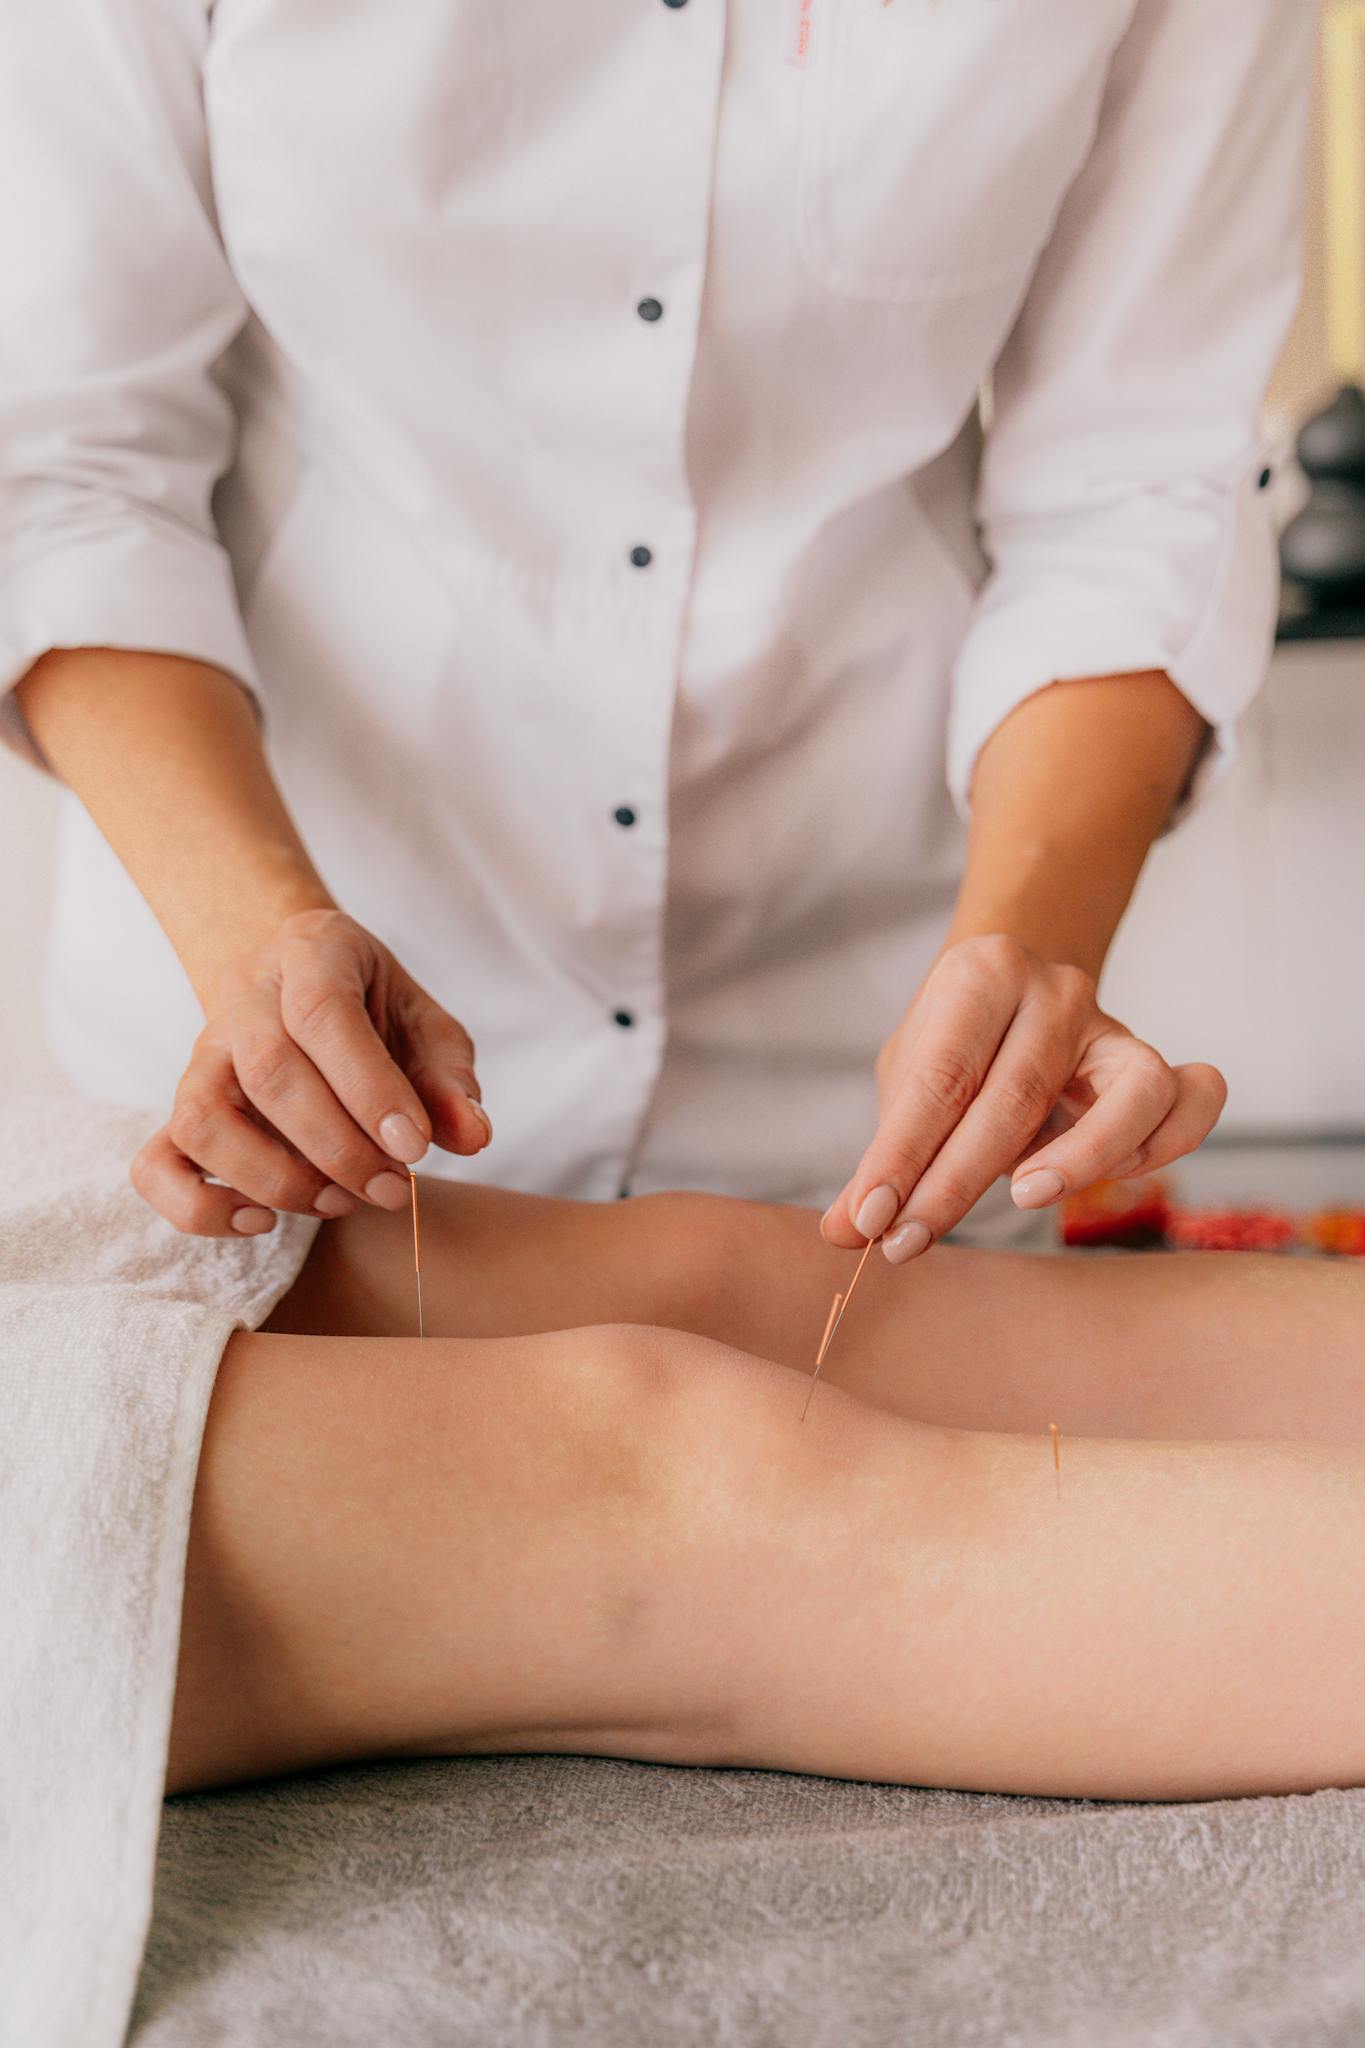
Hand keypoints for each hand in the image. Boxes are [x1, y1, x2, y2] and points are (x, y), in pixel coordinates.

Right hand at [131, 908, 490, 1234]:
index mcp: (311, 952)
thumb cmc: (376, 1012)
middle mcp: (242, 997)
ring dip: (277, 1177)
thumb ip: (450, 1080)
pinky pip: (155, 1165)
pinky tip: (264, 1221)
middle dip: (338, 1146)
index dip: (367, 1088)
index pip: (322, 1014)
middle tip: (395, 1187)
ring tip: (343, 1201)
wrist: (304, 987)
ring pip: (204, 1120)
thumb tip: (473, 1136)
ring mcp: (201, 1055)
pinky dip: (200, 1206)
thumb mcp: (428, 1028)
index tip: (415, 1147)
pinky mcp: (181, 1109)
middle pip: (268, 1072)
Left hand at [822, 934, 1225, 1261]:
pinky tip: (1109, 1179)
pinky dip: (1164, 1146)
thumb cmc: (954, 1041)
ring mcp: (1114, 1025)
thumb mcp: (904, 1079)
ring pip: (1135, 1090)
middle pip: (1016, 1094)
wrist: (1015, 987)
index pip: (941, 1076)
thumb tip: (844, 1232)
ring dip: (1081, 1159)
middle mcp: (1056, 989)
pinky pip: (1192, 1098)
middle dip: (955, 1181)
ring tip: (1024, 1198)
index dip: (902, 1155)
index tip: (870, 1219)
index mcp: (982, 973)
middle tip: (908, 1240)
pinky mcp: (1154, 1064)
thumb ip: (882, 1154)